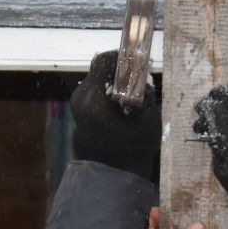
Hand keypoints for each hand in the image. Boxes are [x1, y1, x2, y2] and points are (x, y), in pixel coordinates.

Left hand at [70, 50, 160, 182]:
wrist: (115, 172)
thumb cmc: (135, 148)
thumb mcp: (148, 119)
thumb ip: (145, 93)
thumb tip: (142, 72)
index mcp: (94, 99)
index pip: (104, 61)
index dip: (123, 56)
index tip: (139, 60)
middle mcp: (82, 97)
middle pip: (100, 67)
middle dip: (121, 67)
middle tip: (139, 73)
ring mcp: (78, 102)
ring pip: (98, 76)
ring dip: (116, 77)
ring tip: (133, 87)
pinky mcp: (81, 107)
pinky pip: (96, 87)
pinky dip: (110, 87)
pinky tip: (124, 97)